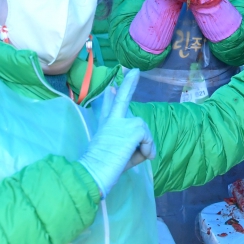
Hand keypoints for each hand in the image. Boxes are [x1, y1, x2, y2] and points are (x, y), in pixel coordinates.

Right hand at [78, 69, 156, 197]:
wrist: (95, 172)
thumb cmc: (105, 170)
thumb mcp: (121, 155)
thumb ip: (132, 148)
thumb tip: (148, 149)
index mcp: (106, 127)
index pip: (109, 108)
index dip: (110, 97)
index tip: (111, 87)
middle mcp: (112, 121)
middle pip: (122, 98)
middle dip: (129, 84)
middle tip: (134, 71)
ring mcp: (122, 122)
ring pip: (143, 129)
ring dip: (144, 145)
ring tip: (132, 156)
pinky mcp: (132, 128)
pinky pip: (148, 138)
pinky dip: (148, 149)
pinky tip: (139, 156)